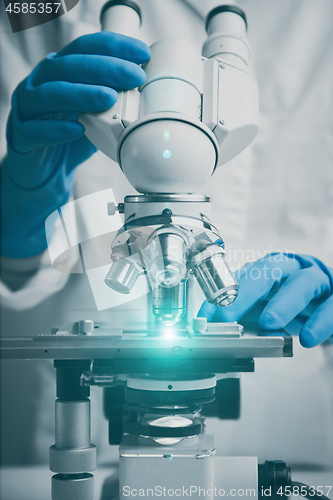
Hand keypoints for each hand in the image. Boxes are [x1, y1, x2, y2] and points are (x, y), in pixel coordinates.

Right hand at [1, 32, 150, 257]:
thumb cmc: (71, 138)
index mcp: (59, 72)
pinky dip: (56, 129)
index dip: (113, 47)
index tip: (143, 53)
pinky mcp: (20, 135)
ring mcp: (27, 108)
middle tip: (135, 76)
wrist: (44, 172)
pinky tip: (77, 130)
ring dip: (81, 94)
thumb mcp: (97, 116)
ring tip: (110, 97)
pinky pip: (34, 130)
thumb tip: (153, 96)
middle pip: (68, 66)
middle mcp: (40, 83)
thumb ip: (115, 102)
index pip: (84, 48)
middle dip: (105, 68)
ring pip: (49, 94)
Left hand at [198, 253, 332, 347]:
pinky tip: (309, 338)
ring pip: (303, 282)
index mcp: (271, 270)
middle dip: (245, 293)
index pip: (243, 276)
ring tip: (268, 324)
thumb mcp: (269, 309)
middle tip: (227, 317)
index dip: (223, 295)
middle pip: (269, 270)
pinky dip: (320, 322)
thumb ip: (247, 316)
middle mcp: (293, 269)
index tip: (205, 317)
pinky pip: (332, 306)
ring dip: (284, 303)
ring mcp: (319, 280)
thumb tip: (219, 329)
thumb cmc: (298, 306)